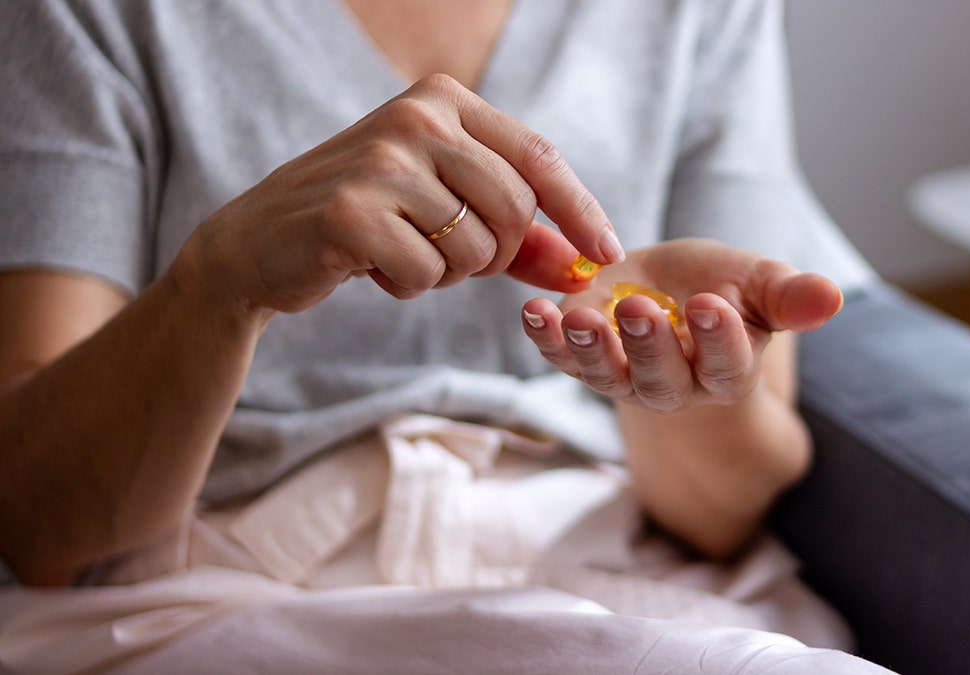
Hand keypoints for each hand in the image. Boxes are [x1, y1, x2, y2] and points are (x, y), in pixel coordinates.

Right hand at [179, 74, 622, 314]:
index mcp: (442, 99)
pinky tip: (371, 264)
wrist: (257, 244)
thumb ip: (518, 236)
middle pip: (516, 210)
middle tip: (450, 255)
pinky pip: (429, 274)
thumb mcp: (445, 212)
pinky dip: (409, 285)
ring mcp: (381, 159)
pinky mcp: (352, 211)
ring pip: (476, 248)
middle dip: (497, 253)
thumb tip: (584, 267)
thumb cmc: (365, 222)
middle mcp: (415, 115)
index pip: (539, 156)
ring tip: (403, 251)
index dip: (580, 210)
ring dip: (449, 271)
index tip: (608, 253)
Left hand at [521, 238, 842, 412]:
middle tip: (638, 308)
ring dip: (590, 349)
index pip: (726, 364)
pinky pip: (564, 358)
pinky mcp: (584, 361)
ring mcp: (624, 378)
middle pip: (661, 378)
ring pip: (607, 375)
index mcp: (726, 369)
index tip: (710, 305)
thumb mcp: (760, 283)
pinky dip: (547, 338)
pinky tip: (534, 311)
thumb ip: (790, 296)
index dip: (718, 339)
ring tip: (579, 317)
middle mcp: (674, 386)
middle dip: (648, 345)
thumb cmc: (722, 287)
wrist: (670, 287)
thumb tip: (834, 298)